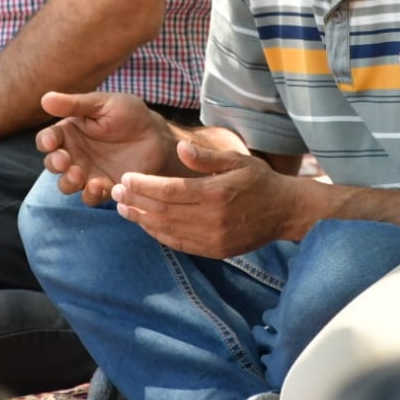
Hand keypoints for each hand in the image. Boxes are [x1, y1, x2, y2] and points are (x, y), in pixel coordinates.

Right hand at [35, 90, 179, 204]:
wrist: (157, 135)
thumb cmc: (129, 114)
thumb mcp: (103, 104)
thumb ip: (75, 105)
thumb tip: (45, 98)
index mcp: (70, 132)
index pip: (47, 139)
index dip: (46, 142)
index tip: (52, 142)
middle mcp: (74, 154)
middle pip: (52, 164)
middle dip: (54, 164)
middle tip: (65, 161)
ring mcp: (88, 173)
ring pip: (66, 185)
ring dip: (68, 182)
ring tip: (79, 174)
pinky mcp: (104, 188)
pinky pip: (89, 197)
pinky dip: (90, 194)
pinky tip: (98, 185)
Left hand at [111, 142, 303, 258]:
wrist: (285, 212)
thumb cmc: (259, 180)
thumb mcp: (237, 160)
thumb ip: (207, 157)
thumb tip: (181, 148)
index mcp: (216, 192)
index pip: (169, 190)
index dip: (143, 185)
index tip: (125, 178)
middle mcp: (212, 218)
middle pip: (163, 210)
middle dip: (136, 201)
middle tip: (115, 192)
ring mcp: (213, 238)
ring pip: (167, 229)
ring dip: (142, 219)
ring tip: (123, 209)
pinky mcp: (214, 250)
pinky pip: (179, 243)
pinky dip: (159, 234)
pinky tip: (146, 224)